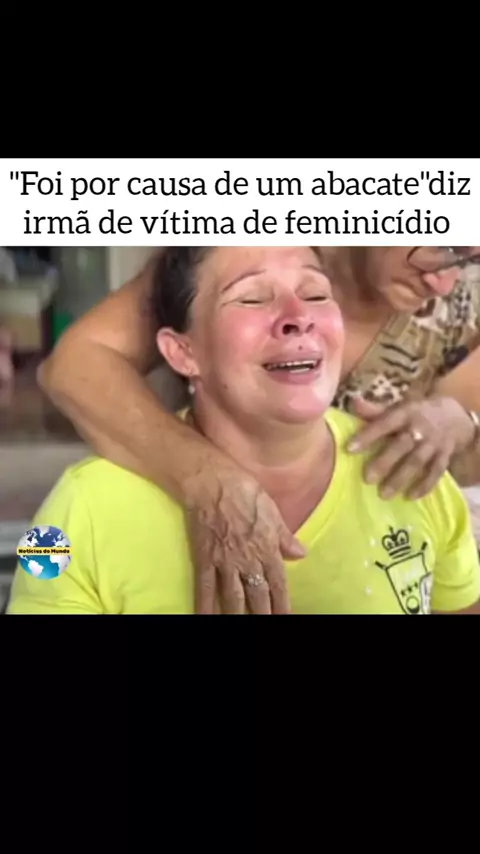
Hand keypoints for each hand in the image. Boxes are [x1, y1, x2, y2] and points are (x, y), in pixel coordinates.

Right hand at [185, 467, 306, 614]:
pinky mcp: (205, 558)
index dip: (283, 605)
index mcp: (268, 548)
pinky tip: (207, 618)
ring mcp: (225, 561)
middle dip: (263, 615)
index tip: (286, 617)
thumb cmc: (245, 492)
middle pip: (258, 596)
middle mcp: (248, 559)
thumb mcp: (272, 512)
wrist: (212, 482)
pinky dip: (206, 606)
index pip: (278, 584)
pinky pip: (205, 587)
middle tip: (267, 626)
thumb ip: (285, 537)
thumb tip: (302, 554)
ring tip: (240, 628)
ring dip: (238, 616)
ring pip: (233, 597)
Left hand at [347, 396, 475, 499]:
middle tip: (367, 479)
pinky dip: (424, 485)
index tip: (349, 449)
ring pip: (417, 462)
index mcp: (405, 413)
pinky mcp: (445, 456)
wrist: (453, 416)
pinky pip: (436, 472)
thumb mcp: (398, 408)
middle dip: (385, 462)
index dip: (368, 435)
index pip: (385, 423)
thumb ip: (375, 411)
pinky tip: (410, 497)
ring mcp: (434, 443)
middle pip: (402, 445)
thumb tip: (353, 403)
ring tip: (384, 495)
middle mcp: (420, 428)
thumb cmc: (415, 415)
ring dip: (401, 479)